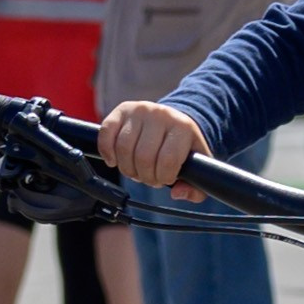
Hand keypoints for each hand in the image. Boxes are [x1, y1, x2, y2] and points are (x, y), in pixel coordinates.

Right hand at [98, 99, 212, 197]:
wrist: (173, 121)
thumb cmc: (182, 146)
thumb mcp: (197, 166)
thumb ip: (195, 189)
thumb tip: (177, 193)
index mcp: (183, 128)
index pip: (168, 161)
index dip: (163, 177)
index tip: (165, 178)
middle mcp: (161, 115)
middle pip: (143, 157)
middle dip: (144, 176)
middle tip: (149, 176)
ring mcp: (140, 110)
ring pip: (123, 148)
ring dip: (126, 168)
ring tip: (136, 169)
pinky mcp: (121, 110)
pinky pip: (106, 133)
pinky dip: (107, 152)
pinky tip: (114, 160)